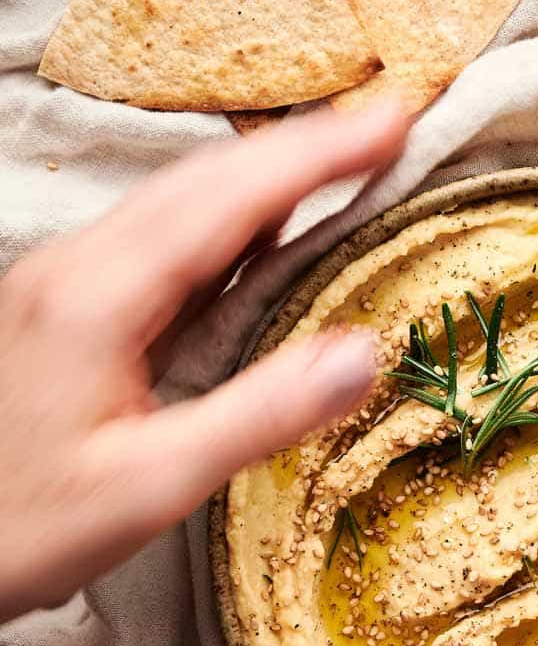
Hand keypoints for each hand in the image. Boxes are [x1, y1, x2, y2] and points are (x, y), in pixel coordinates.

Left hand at [0, 97, 408, 622]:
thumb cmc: (26, 527)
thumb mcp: (154, 485)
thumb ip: (261, 414)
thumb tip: (364, 354)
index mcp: (98, 298)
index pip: (228, 200)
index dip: (316, 154)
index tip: (393, 119)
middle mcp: (74, 268)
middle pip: (202, 180)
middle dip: (301, 146)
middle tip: (388, 128)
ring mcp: (62, 281)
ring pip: (177, 199)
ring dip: (263, 173)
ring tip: (344, 161)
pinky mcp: (62, 304)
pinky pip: (157, 235)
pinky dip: (226, 215)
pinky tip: (261, 228)